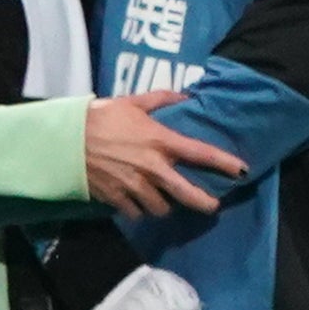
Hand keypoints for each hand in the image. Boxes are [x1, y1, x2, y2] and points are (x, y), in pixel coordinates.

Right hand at [84, 90, 243, 215]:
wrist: (67, 139)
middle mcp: (153, 167)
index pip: (201, 154)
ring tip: (163, 200)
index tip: (242, 170)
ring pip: (161, 208)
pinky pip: (136, 213)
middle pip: (187, 194)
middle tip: (212, 206)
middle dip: (204, 203)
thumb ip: (160, 99)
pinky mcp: (117, 198)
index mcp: (161, 141)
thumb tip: (184, 96)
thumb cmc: (101, 117)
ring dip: (164, 205)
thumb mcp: (133, 102)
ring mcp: (135, 186)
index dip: (225, 163)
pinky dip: (139, 211)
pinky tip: (138, 204)